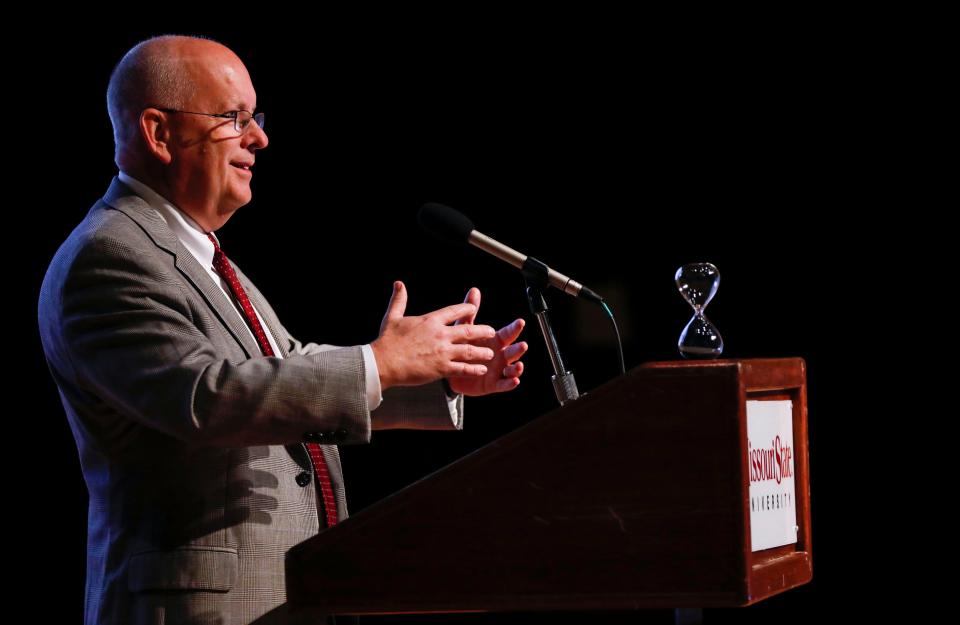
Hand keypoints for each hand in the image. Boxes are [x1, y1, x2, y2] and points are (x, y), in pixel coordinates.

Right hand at [371, 281, 496, 390]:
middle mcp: (440, 334)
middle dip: (483, 331)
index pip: (455, 311)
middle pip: (469, 330)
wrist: (383, 362)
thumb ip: (399, 300)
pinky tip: (481, 369)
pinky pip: (463, 368)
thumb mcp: (392, 317)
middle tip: (491, 332)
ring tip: (490, 353)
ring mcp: (442, 352)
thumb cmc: (387, 341)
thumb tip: (398, 284)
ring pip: (470, 350)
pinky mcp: (441, 368)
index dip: (467, 309)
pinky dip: (474, 369)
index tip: (474, 310)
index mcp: (431, 321)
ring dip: (482, 352)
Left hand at [447, 287, 527, 396]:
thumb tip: (474, 291)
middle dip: (518, 349)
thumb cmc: (462, 347)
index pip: (507, 333)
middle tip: (522, 345)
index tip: (520, 322)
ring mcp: (498, 370)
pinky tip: (513, 380)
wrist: (451, 370)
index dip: (514, 328)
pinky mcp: (493, 384)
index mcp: (495, 341)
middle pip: (512, 351)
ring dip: (517, 367)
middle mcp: (500, 355)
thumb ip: (472, 311)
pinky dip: (510, 383)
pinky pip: (504, 384)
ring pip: (512, 368)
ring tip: (518, 366)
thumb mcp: (465, 329)